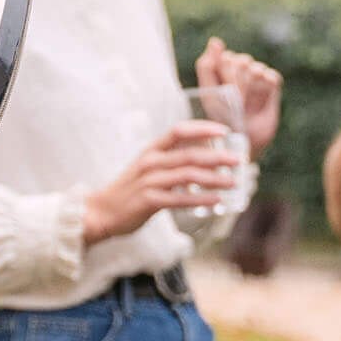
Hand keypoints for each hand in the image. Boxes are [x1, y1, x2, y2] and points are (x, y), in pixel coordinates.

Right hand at [80, 120, 237, 245]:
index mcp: (152, 150)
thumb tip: (202, 153)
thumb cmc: (130, 190)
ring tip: (233, 182)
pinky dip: (201, 199)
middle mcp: (151, 162)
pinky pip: (180, 199)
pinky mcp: (148, 202)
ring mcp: (149, 182)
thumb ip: (171, 160)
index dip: (202, 128)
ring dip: (214, 179)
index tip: (224, 131)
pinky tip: (217, 201)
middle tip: (238, 160)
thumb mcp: (148, 168)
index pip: (179, 131)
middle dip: (217, 156)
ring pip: (188, 176)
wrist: (102, 212)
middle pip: (190, 155)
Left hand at [195, 36, 281, 157]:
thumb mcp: (209, 93)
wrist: (241, 140)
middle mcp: (241, 69)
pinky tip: (261, 98)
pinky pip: (272, 76)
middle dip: (237, 83)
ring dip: (250, 88)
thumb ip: (207, 66)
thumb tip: (215, 40)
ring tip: (246, 103)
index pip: (226, 57)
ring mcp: (257, 77)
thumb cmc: (221, 118)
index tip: (223, 92)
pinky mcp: (273, 86)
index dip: (225, 75)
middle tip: (235, 102)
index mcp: (223, 68)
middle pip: (242, 61)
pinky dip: (267, 85)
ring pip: (256, 68)